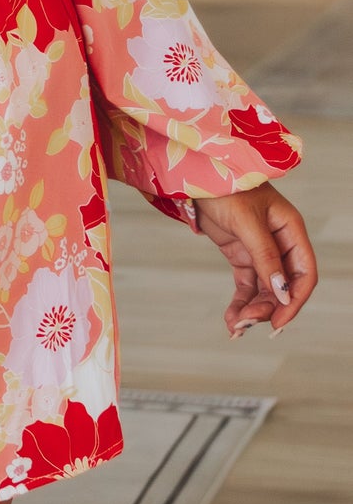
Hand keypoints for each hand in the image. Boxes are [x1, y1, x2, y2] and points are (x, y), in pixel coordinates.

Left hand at [193, 183, 317, 337]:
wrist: (198, 176)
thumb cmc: (227, 189)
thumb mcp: (247, 221)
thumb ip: (265, 255)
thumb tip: (281, 291)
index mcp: (291, 230)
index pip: (304, 273)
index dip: (295, 299)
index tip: (278, 321)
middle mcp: (280, 244)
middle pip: (283, 286)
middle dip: (267, 308)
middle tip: (245, 324)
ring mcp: (260, 251)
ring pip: (264, 290)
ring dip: (252, 310)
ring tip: (235, 326)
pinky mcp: (241, 256)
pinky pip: (246, 286)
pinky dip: (240, 303)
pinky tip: (231, 319)